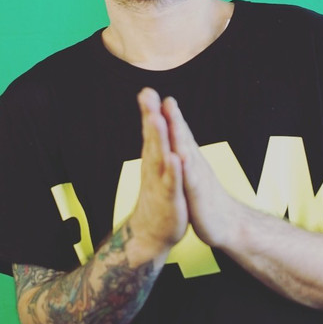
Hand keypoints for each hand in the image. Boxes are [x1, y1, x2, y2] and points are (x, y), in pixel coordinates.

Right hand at [128, 88, 188, 258]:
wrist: (151, 232)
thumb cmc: (157, 194)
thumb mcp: (156, 166)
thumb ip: (155, 142)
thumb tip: (153, 118)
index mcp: (154, 157)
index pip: (151, 130)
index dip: (149, 110)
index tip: (146, 90)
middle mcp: (154, 166)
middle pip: (153, 137)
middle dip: (151, 116)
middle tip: (147, 96)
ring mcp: (161, 181)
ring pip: (161, 156)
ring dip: (159, 137)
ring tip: (157, 119)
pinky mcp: (170, 198)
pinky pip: (172, 182)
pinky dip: (173, 170)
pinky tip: (175, 158)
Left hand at [161, 95, 237, 248]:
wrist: (226, 222)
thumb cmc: (204, 195)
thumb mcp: (190, 170)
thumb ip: (183, 149)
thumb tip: (176, 133)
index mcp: (187, 156)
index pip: (174, 130)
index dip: (162, 112)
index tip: (148, 93)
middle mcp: (192, 161)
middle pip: (179, 133)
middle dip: (168, 113)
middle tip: (154, 95)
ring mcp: (196, 175)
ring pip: (184, 150)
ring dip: (176, 132)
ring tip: (168, 114)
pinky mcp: (197, 193)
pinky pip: (190, 179)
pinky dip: (185, 166)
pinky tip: (180, 155)